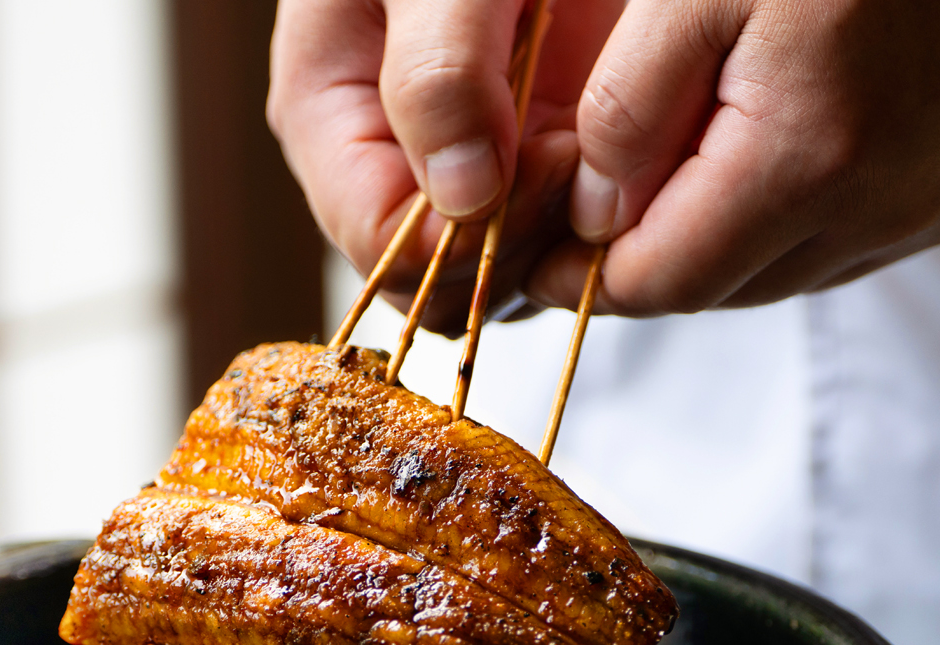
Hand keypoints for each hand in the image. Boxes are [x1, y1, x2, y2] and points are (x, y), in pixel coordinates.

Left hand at [268, 0, 939, 323]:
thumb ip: (629, 110)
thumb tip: (589, 215)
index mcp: (812, 158)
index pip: (665, 281)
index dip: (585, 283)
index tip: (536, 267)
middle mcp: (887, 204)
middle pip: (720, 290)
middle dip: (646, 265)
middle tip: (588, 226)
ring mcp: (938, 205)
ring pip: (782, 276)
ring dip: (717, 248)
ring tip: (670, 186)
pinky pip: (845, 245)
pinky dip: (788, 225)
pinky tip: (763, 164)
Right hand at [268, 0, 622, 332]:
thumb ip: (438, 71)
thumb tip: (460, 201)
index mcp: (326, 115)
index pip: (376, 240)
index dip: (459, 231)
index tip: (549, 159)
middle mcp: (382, 162)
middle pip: (432, 277)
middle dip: (513, 237)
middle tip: (584, 156)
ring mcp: (448, 175)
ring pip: (490, 276)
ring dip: (555, 236)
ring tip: (601, 149)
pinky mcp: (513, 175)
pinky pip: (540, 248)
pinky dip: (584, 223)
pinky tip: (614, 159)